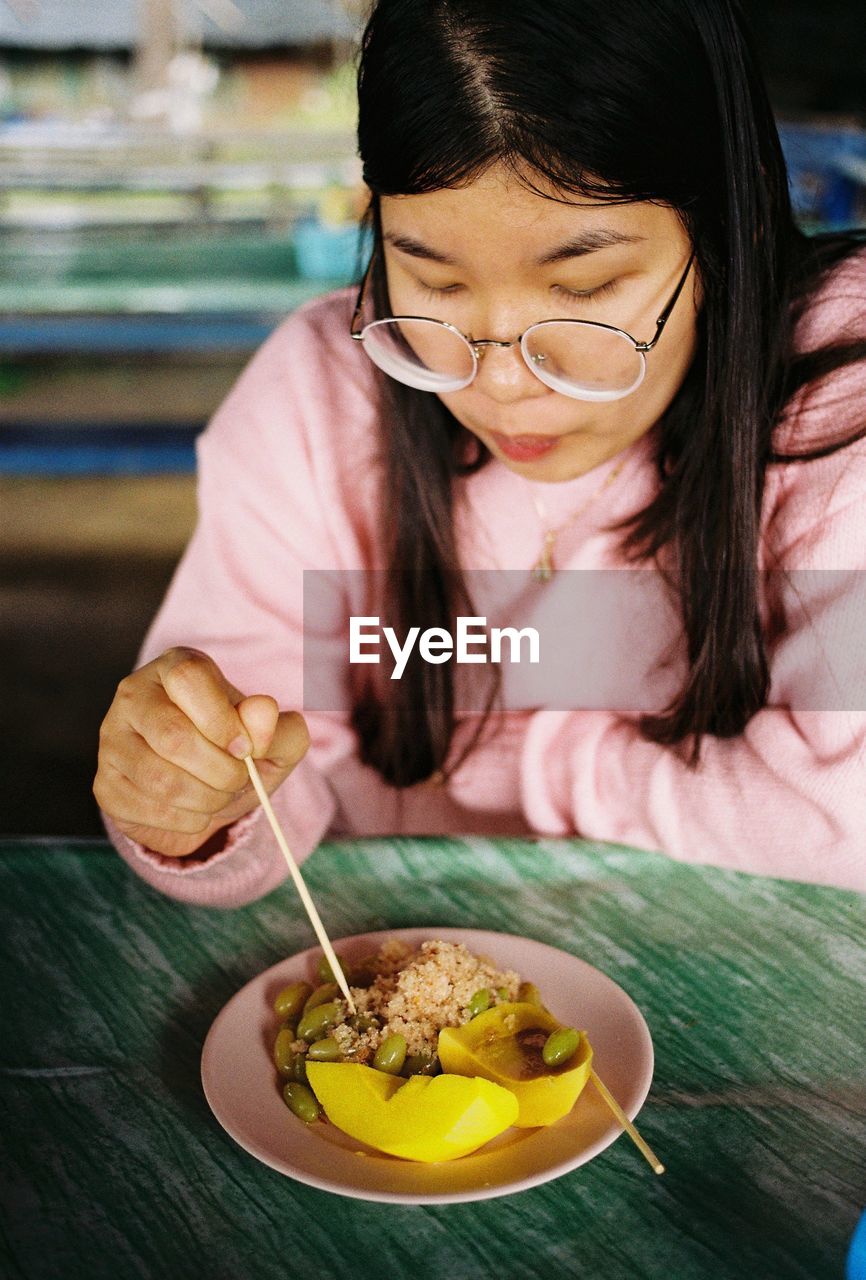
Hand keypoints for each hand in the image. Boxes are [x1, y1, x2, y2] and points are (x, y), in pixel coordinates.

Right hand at [93, 647, 309, 856]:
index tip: (246, 749)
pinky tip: (197, 811)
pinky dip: (187, 820)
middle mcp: (134, 696)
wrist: (206, 792)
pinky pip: (147, 808)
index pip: (188, 678)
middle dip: (221, 771)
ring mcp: (112, 740)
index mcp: (175, 668)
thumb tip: (264, 710)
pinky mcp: (105, 784)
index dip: (222, 719)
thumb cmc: (237, 752)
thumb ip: (278, 727)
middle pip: (173, 735)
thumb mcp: (273, 740)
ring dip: (207, 799)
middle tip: (239, 780)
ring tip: (221, 796)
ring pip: (159, 778)